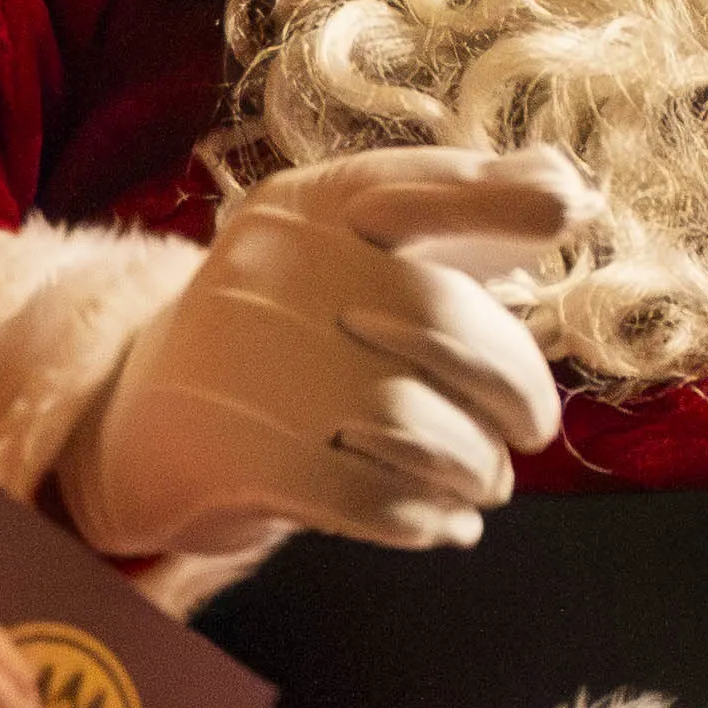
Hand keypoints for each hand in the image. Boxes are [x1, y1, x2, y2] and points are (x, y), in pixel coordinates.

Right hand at [58, 154, 576, 603]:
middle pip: (439, 318)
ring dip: (476, 466)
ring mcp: (252, 364)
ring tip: (484, 481)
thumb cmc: (282, 336)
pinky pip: (373, 498)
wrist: (139, 425)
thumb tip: (567, 184)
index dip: (495, 198)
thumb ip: (451, 219)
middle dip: (516, 384)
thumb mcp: (344, 254)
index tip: (569, 212)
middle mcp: (272, 269)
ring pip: (416, 422)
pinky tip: (446, 523)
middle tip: (532, 429)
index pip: (409, 186)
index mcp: (303, 205)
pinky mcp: (242, 457)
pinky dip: (429, 518)